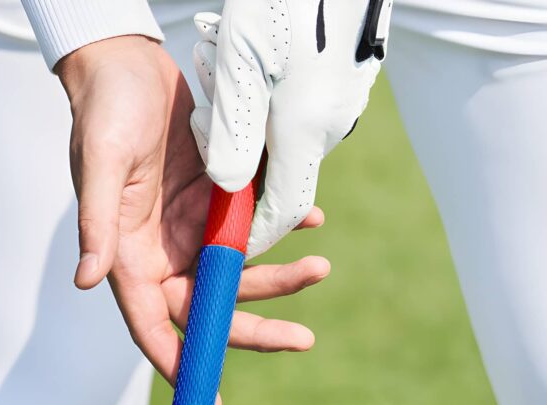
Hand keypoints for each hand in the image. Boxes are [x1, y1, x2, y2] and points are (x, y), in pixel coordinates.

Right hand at [56, 36, 330, 404]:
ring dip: (279, 275)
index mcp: (127, 255)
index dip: (177, 363)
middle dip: (254, 325)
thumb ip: (97, 225)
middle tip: (302, 339)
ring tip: (320, 264)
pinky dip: (282, 226)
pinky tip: (309, 219)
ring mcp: (190, 226)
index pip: (151, 324)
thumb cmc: (104, 112)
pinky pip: (252, 226)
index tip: (207, 400)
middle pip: (209, 306)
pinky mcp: (214, 200)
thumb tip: (88, 282)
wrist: (128, 65)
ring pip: (238, 270)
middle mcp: (161, 250)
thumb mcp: (100, 164)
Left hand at [188, 1, 390, 257]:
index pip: (284, 210)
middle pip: (280, 173)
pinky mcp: (341, 79)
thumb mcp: (240, 65)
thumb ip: (232, 137)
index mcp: (306, 131)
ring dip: (245, 124)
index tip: (221, 239)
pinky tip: (242, 61)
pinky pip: (296, 109)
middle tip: (205, 124)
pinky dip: (264, 103)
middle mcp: (329, 123)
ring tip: (216, 73)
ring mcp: (340, 100)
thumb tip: (228, 191)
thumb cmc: (279, 2)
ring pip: (283, 136)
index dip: (253, 233)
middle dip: (237, 167)